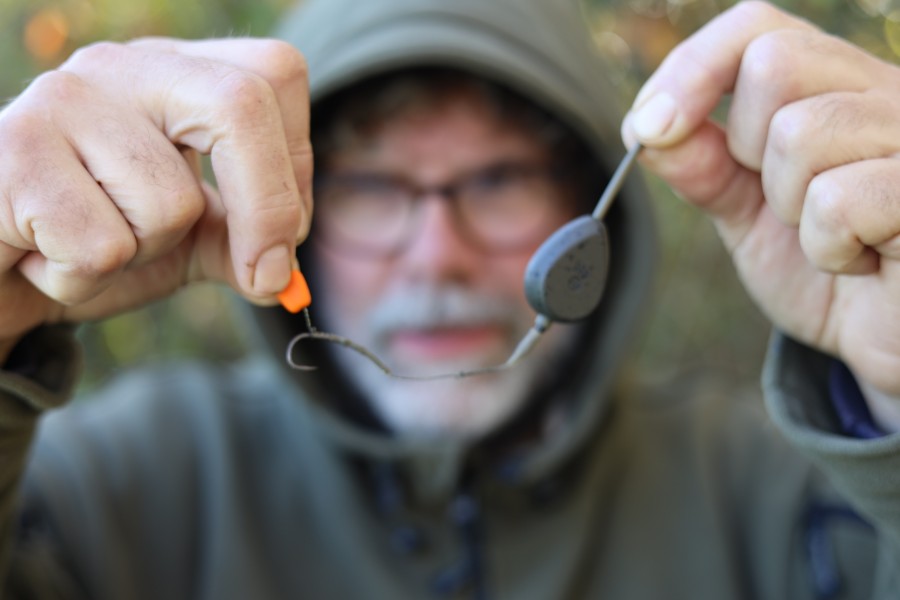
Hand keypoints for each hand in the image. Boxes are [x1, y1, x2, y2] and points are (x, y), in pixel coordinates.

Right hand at [0, 38, 311, 359]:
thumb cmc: (89, 241)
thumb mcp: (184, 241)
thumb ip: (241, 244)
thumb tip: (284, 275)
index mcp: (174, 73)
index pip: (275, 75)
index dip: (296, 163)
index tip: (284, 235)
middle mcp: (121, 68)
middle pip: (240, 104)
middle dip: (268, 208)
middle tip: (264, 275)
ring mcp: (61, 101)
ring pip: (171, 203)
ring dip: (144, 255)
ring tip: (92, 245)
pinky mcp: (13, 154)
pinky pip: (102, 248)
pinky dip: (84, 281)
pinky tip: (45, 260)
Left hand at [622, 1, 899, 403]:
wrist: (885, 340)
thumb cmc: (826, 271)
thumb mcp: (746, 215)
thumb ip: (702, 167)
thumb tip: (646, 126)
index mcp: (835, 87)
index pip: (755, 27)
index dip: (692, 70)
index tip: (649, 129)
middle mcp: (883, 92)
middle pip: (774, 64)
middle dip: (750, 150)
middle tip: (786, 203)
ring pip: (801, 133)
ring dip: (792, 209)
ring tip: (832, 238)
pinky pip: (840, 200)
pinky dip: (829, 249)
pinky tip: (862, 263)